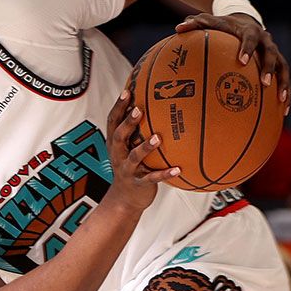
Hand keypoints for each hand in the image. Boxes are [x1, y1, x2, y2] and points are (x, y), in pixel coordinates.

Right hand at [105, 89, 175, 209]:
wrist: (124, 199)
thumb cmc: (130, 168)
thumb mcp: (128, 148)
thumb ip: (135, 131)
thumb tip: (153, 106)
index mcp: (115, 144)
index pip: (113, 122)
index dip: (118, 107)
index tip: (127, 92)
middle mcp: (118, 155)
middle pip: (119, 137)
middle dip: (128, 123)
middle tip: (138, 110)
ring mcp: (128, 169)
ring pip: (135, 157)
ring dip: (145, 147)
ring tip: (158, 138)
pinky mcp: (139, 183)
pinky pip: (152, 178)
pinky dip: (164, 174)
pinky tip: (178, 169)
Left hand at [174, 13, 290, 107]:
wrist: (246, 20)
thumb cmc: (225, 25)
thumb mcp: (212, 22)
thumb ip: (196, 24)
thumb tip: (178, 27)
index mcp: (251, 31)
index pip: (250, 39)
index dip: (247, 49)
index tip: (242, 61)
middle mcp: (266, 41)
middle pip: (272, 54)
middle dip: (270, 69)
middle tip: (265, 84)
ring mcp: (275, 53)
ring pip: (284, 68)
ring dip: (284, 84)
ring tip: (282, 101)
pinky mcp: (279, 63)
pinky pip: (284, 79)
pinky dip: (286, 94)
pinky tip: (284, 111)